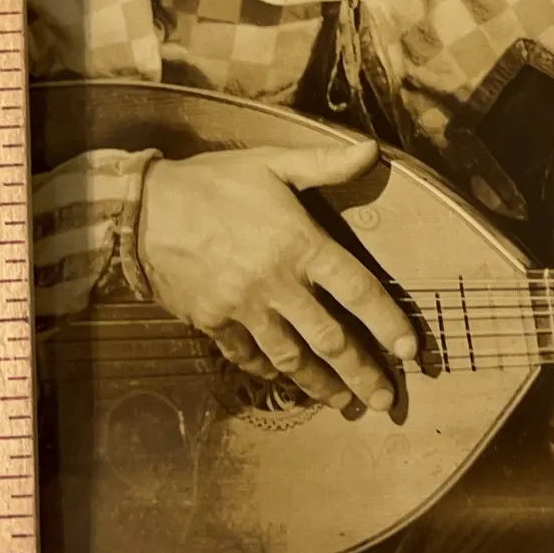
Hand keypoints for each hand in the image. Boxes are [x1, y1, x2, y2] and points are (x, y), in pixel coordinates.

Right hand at [136, 136, 417, 413]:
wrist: (143, 210)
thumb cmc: (212, 183)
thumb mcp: (271, 163)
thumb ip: (325, 163)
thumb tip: (372, 150)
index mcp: (300, 244)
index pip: (357, 290)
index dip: (388, 322)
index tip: (410, 351)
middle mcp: (277, 283)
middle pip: (330, 339)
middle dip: (362, 373)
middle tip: (385, 398)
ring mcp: (244, 308)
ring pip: (291, 358)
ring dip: (322, 384)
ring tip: (344, 402)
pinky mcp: (214, 321)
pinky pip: (248, 354)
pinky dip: (270, 371)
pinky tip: (285, 379)